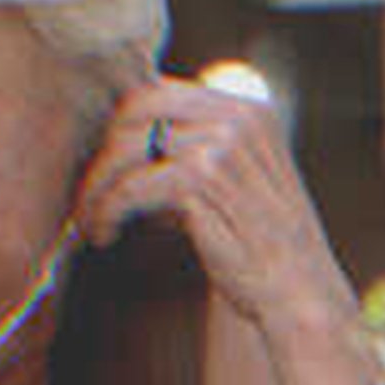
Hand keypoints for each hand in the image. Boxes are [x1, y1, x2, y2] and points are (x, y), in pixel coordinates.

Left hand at [75, 76, 357, 329]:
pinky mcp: (205, 181)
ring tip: (89, 220)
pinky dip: (107, 211)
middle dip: (102, 152)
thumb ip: (186, 152)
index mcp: (246, 108)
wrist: (297, 292)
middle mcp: (237, 116)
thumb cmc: (255, 244)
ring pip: (127, 149)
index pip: (158, 92)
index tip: (101, 165)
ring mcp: (223, 145)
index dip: (120, 128)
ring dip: (96, 188)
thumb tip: (117, 141)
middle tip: (88, 191)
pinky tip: (103, 234)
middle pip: (136, 110)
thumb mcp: (228, 180)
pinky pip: (132, 187)